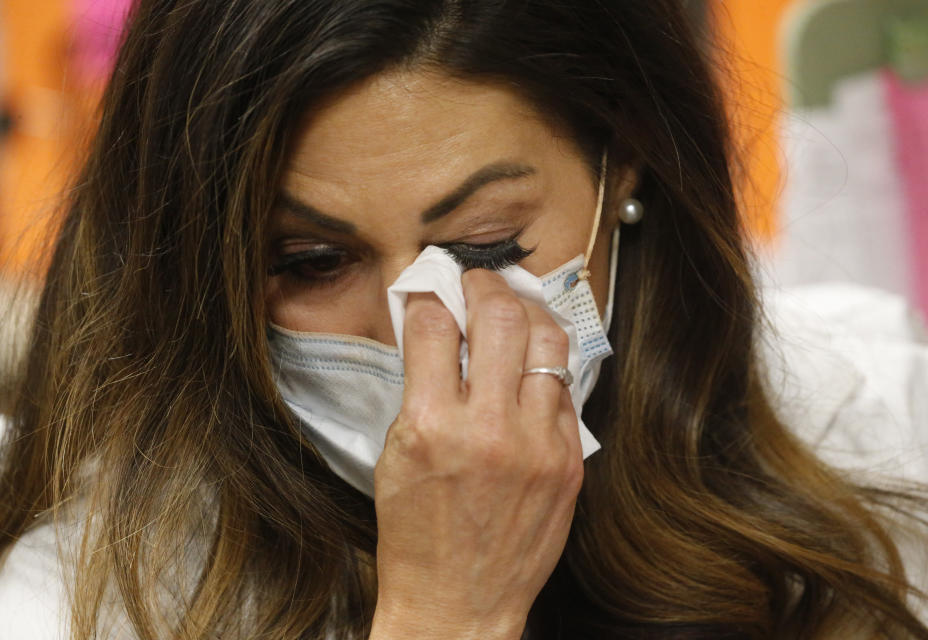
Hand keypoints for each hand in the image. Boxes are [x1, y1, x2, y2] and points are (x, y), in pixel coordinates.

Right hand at [369, 268, 583, 639]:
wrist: (459, 604)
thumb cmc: (416, 537)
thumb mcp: (395, 456)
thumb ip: (419, 389)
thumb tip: (437, 329)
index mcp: (431, 427)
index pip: (434, 326)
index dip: (429, 295)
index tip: (431, 290)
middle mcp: (490, 431)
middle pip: (500, 317)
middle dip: (484, 285)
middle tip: (476, 284)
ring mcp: (538, 446)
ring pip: (548, 341)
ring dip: (527, 314)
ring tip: (513, 313)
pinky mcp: (570, 462)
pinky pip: (565, 390)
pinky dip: (545, 369)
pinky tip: (530, 369)